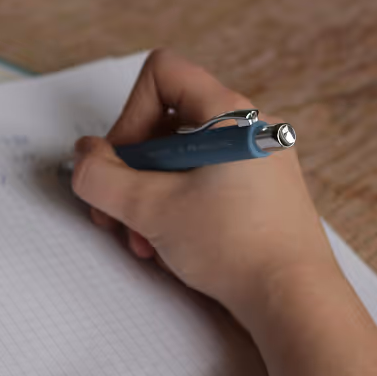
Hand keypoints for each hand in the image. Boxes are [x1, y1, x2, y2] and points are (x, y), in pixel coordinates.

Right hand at [72, 49, 338, 322]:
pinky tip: (167, 248)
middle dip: (131, 171)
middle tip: (116, 212)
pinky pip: (201, 183)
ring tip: (143, 241)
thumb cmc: (237, 249)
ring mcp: (255, 161)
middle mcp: (248, 129)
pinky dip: (175, 208)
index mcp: (230, 116)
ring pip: (180, 160)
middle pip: (165, 123)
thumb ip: (101, 178)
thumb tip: (83, 157)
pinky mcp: (257, 192)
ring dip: (147, 198)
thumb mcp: (151, 209)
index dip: (128, 114)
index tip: (124, 163)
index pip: (162, 74)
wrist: (293, 301)